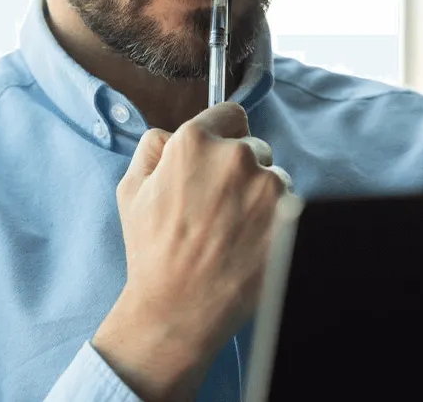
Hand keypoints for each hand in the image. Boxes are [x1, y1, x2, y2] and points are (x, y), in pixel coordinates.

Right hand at [92, 102, 286, 401]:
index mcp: (195, 142)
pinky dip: (276, 219)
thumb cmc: (152, 252)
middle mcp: (236, 156)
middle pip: (254, 147)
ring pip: (274, 177)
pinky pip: (290, 204)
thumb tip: (173, 133)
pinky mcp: (290, 215)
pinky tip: (251, 241)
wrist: (179, 308)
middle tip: (218, 207)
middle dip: (240, 170)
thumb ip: (153, 148)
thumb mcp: (131, 190)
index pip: (230, 115)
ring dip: (261, 195)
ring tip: (232, 230)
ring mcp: (268, 185)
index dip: (222, 136)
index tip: (218, 158)